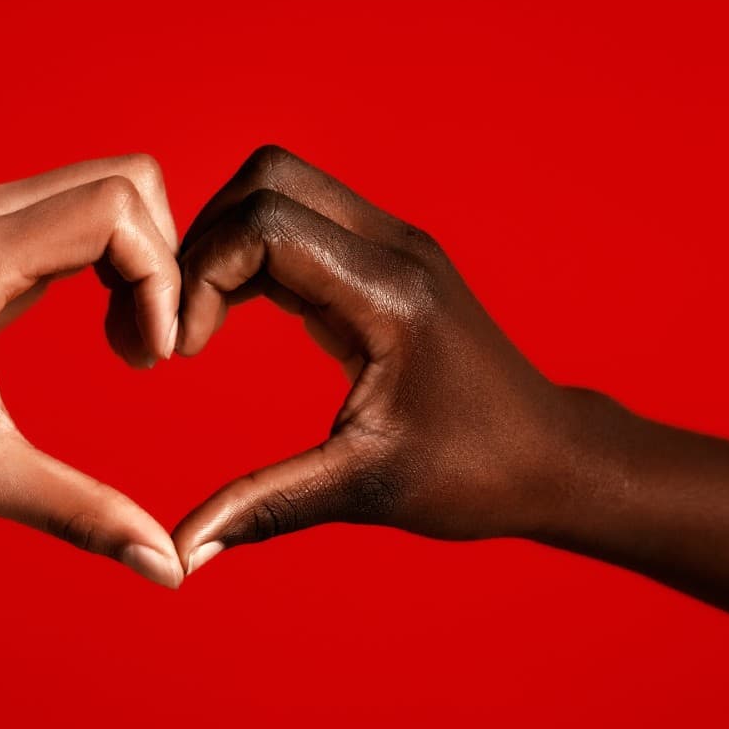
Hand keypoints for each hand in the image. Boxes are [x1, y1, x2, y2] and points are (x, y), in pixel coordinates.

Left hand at [0, 154, 185, 587]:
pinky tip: (108, 336)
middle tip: (151, 350)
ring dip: (139, 264)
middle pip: (123, 180)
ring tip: (131, 349)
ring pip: (102, 194)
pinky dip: (110, 267)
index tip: (152, 359)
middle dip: (162, 260)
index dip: (161, 277)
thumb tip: (168, 569)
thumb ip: (85, 514)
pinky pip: (72, 223)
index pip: (116, 207)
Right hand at [171, 146, 578, 573]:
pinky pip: (299, 222)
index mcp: (392, 294)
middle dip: (203, 241)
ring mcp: (393, 246)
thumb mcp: (364, 490)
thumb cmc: (474, 475)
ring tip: (196, 322)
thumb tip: (181, 550)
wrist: (549, 457)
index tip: (186, 352)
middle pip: (267, 179)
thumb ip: (267, 507)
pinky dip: (250, 256)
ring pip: (280, 188)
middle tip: (180, 325)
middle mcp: (395, 248)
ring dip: (224, 243)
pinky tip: (230, 319)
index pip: (267, 226)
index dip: (203, 276)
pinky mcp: (384, 261)